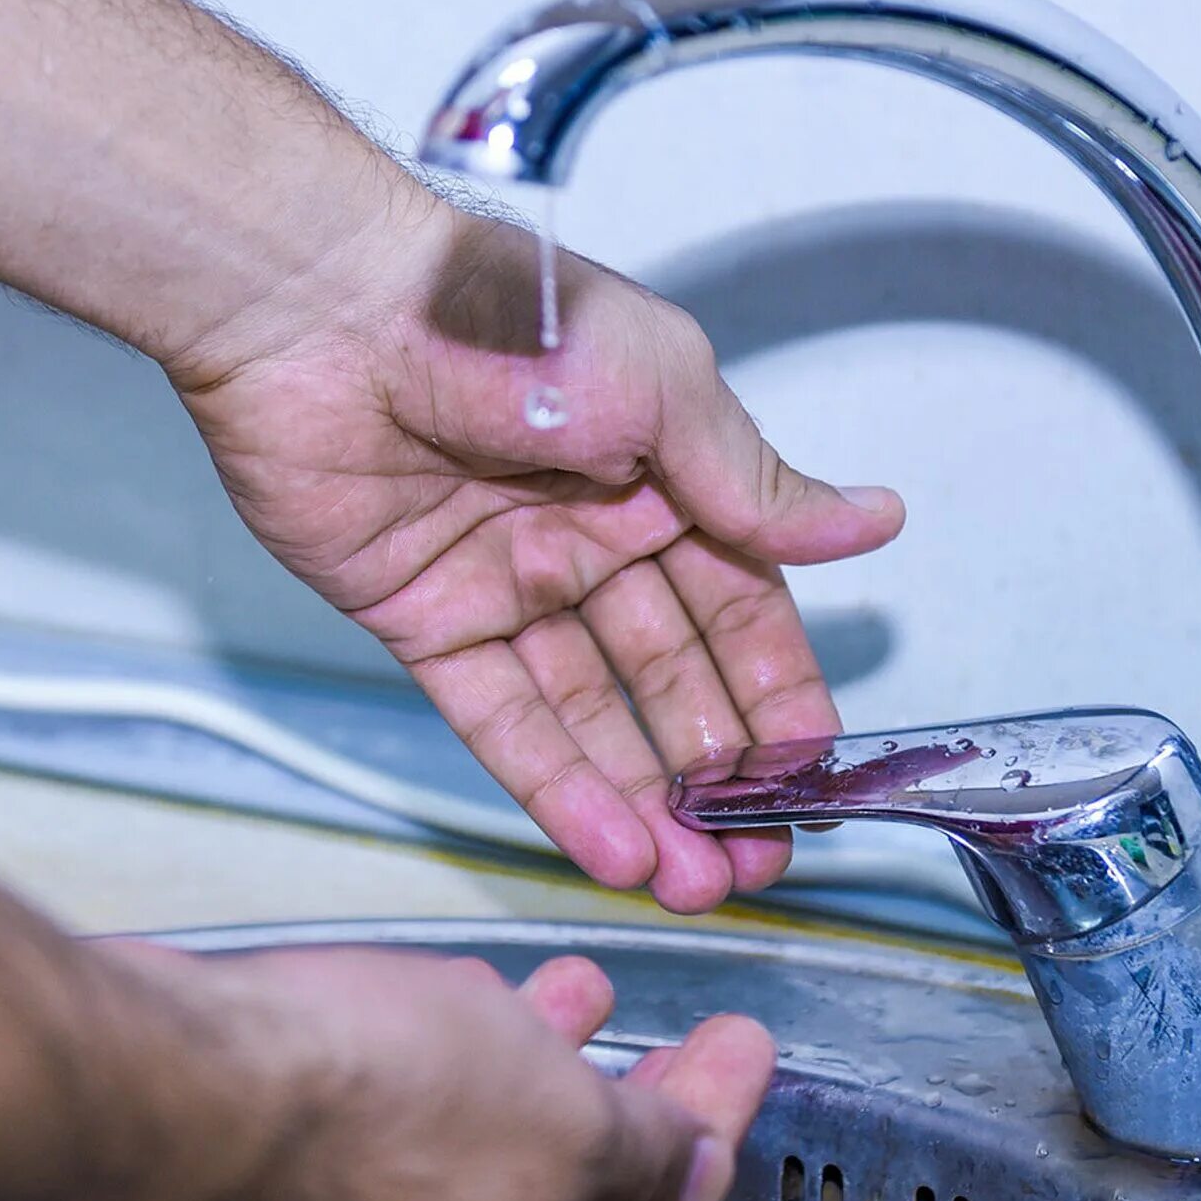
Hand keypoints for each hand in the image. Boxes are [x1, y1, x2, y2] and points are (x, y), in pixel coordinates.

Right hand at [105, 943, 774, 1200]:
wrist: (177, 1081)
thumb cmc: (358, 1106)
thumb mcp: (558, 1118)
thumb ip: (642, 1151)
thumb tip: (699, 1173)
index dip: (711, 1135)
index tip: (740, 1059)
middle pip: (571, 1189)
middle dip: (639, 1099)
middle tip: (685, 1038)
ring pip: (486, 1138)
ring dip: (549, 1058)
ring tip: (581, 990)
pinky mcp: (300, 1156)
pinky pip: (411, 1109)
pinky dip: (459, 1053)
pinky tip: (463, 995)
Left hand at [179, 206, 904, 911]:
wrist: (326, 313)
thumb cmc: (503, 319)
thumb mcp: (661, 390)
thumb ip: (752, 485)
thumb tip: (875, 522)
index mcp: (662, 477)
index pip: (741, 606)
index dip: (778, 695)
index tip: (814, 780)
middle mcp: (590, 538)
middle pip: (670, 677)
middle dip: (717, 775)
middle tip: (759, 862)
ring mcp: (508, 585)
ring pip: (593, 715)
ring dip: (644, 803)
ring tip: (695, 887)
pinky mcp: (426, 621)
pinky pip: (503, 717)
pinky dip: (556, 786)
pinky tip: (612, 850)